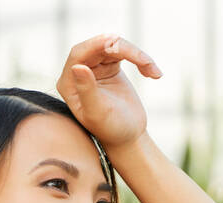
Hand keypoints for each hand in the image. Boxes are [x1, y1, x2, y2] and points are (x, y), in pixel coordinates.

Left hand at [55, 33, 162, 151]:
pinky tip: (153, 74)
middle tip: (143, 60)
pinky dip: (140, 59)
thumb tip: (78, 66)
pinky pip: (124, 52)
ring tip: (153, 72)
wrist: (128, 137)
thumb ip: (87, 90)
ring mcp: (95, 67)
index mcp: (69, 82)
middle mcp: (78, 72)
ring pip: (113, 46)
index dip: (96, 45)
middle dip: (121, 49)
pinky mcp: (110, 66)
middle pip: (98, 46)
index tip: (116, 44)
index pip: (79, 54)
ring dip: (136, 55)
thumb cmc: (111, 130)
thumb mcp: (98, 113)